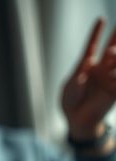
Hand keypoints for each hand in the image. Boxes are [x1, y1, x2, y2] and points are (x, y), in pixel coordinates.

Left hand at [62, 19, 115, 140]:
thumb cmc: (70, 101)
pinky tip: (114, 71)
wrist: (76, 119)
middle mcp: (100, 69)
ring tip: (112, 51)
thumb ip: (80, 72)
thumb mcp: (71, 84)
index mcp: (87, 66)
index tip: (101, 20)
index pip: (93, 46)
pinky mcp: (114, 90)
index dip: (97, 33)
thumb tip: (89, 59)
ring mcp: (108, 78)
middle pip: (110, 50)